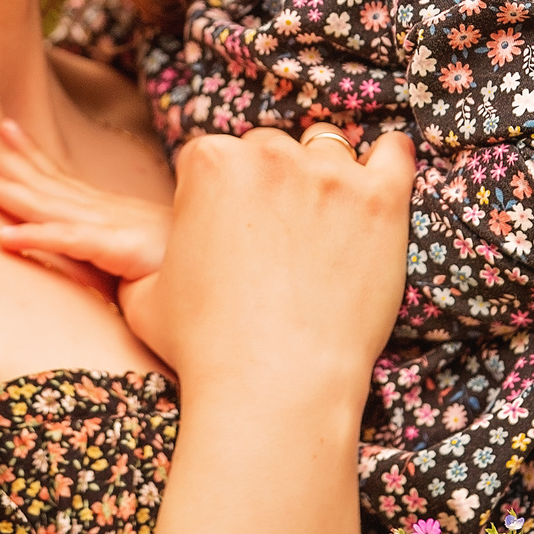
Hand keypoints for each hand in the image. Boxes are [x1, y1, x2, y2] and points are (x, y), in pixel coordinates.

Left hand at [0, 116, 173, 281]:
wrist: (229, 271)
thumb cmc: (187, 263)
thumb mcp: (142, 246)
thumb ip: (115, 239)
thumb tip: (100, 239)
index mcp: (105, 209)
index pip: (60, 176)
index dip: (27, 151)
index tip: (1, 125)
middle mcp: (102, 210)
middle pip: (44, 179)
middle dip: (4, 153)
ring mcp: (108, 227)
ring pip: (47, 205)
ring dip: (6, 188)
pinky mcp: (117, 251)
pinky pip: (70, 244)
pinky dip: (36, 238)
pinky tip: (4, 238)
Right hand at [134, 123, 414, 395]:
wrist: (276, 387)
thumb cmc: (205, 349)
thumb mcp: (143, 299)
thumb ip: (143, 260)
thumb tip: (138, 259)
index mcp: (208, 163)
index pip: (215, 154)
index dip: (220, 196)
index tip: (231, 233)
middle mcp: (267, 154)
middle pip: (271, 146)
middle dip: (271, 184)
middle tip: (278, 240)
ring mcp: (329, 174)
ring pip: (328, 148)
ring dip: (325, 177)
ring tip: (325, 228)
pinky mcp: (381, 199)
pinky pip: (394, 153)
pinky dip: (388, 162)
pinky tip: (380, 185)